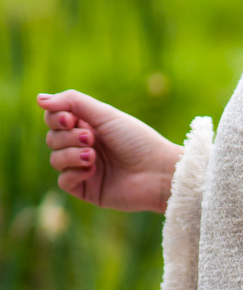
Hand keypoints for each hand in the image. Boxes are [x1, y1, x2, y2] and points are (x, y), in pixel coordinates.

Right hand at [36, 89, 183, 213]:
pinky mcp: (88, 190)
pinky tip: (93, 170)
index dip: (56, 118)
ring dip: (71, 154)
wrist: (157, 172)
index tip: (70, 119)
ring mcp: (85, 170)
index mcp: (89, 127)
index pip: (55, 119)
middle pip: (52, 138)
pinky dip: (74, 172)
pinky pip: (63, 181)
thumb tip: (39, 99)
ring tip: (94, 155)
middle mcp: (85, 147)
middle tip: (91, 138)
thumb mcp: (105, 114)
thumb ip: (73, 102)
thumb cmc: (137, 141)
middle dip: (67, 137)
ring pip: (55, 159)